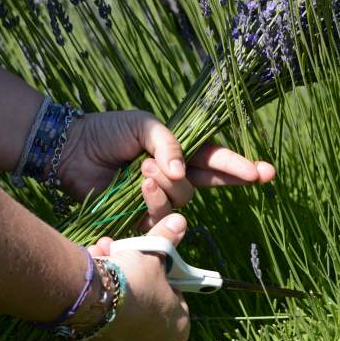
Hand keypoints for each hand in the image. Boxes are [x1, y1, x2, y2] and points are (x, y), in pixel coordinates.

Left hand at [57, 110, 274, 229]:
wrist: (73, 150)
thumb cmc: (108, 132)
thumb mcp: (144, 125)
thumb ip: (169, 144)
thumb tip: (182, 172)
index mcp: (178, 151)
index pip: (214, 159)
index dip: (239, 166)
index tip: (266, 172)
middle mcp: (174, 176)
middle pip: (210, 181)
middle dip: (235, 177)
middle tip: (254, 174)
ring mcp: (159, 197)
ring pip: (184, 198)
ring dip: (169, 184)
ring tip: (144, 168)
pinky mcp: (141, 215)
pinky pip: (160, 215)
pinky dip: (155, 198)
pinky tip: (142, 183)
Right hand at [81, 214, 189, 340]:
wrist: (91, 301)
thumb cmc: (135, 281)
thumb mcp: (155, 254)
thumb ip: (168, 239)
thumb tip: (179, 221)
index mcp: (178, 329)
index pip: (178, 297)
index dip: (168, 274)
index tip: (158, 260)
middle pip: (149, 297)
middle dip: (137, 270)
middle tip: (129, 251)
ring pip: (124, 300)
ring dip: (115, 273)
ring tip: (106, 250)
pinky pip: (103, 308)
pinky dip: (100, 288)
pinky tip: (94, 265)